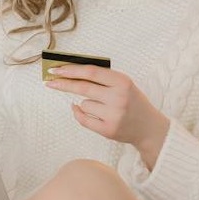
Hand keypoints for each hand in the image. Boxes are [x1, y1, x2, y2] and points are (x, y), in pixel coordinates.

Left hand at [44, 64, 169, 168]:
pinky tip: (81, 110)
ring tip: (102, 107)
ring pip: (84, 104)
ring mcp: (113, 115)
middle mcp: (119, 98)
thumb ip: (102, 78)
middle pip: (83, 87)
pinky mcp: (108, 130)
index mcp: (123, 82)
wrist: (149, 127)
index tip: (56, 68)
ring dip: (86, 103)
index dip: (72, 69)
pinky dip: (79, 113)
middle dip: (63, 84)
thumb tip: (71, 72)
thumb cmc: (132, 101)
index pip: (92, 72)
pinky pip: (83, 119)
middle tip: (49, 81)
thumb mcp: (124, 84)